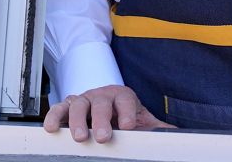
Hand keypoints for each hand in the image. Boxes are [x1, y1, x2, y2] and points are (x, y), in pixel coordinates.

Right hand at [43, 84, 173, 142]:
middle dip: (101, 120)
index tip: (129, 126)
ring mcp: (84, 100)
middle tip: (102, 136)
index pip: (125, 100)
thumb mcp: (142, 121)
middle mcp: (102, 95)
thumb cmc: (125, 116)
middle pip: (101, 103)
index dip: (127, 112)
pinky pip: (59, 109)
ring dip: (77, 121)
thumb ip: (158, 129)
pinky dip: (54, 116)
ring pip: (78, 105)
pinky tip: (52, 128)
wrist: (109, 108)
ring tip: (79, 137)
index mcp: (123, 97)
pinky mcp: (68, 107)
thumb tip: (178, 136)